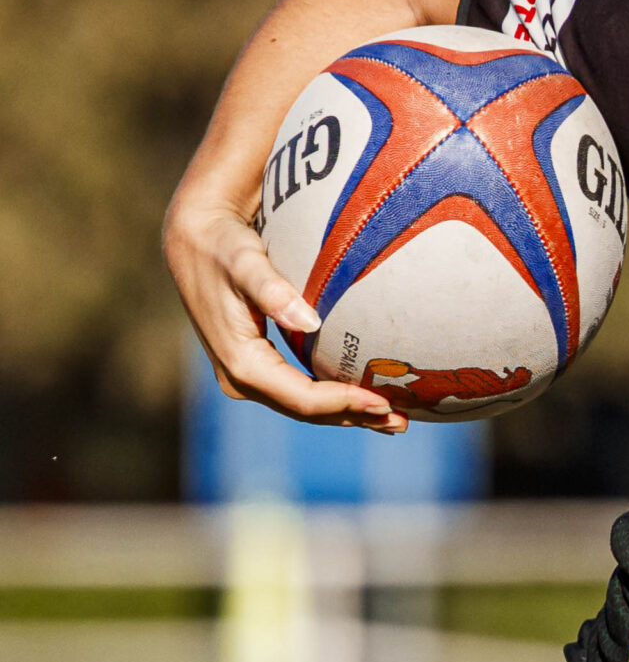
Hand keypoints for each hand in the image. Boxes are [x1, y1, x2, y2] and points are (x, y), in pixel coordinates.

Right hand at [162, 192, 404, 431]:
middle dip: (355, 418)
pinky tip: (366, 399)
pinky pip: (299, 393)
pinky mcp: (255, 367)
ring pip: (304, 408)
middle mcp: (240, 378)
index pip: (303, 397)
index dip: (346, 403)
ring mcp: (246, 376)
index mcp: (241, 361)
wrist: (195, 240)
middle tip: (401, 421)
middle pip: (307, 411)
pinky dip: (334, 400)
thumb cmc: (223, 246)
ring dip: (349, 416)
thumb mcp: (245, 262)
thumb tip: (310, 322)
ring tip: (393, 420)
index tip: (384, 401)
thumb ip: (273, 291)